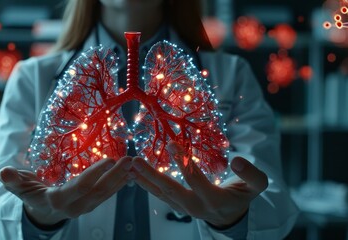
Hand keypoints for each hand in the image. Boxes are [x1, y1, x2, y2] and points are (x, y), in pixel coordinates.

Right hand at [0, 156, 133, 227]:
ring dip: (121, 179)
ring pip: (106, 194)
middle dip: (115, 176)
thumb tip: (3, 172)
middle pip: (98, 192)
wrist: (41, 211)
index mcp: (57, 200)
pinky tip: (129, 173)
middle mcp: (74, 206)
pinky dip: (119, 184)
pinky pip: (107, 195)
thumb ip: (13, 180)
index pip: (79, 187)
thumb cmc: (30, 194)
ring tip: (134, 164)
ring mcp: (85, 207)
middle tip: (129, 160)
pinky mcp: (91, 204)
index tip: (108, 160)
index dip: (94, 174)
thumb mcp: (19, 187)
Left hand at [132, 142, 267, 227]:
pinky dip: (146, 185)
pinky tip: (133, 175)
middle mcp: (195, 207)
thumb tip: (238, 159)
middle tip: (136, 160)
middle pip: (170, 190)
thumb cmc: (241, 196)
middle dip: (152, 175)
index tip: (172, 143)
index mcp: (214, 200)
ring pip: (161, 194)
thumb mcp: (256, 187)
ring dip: (144, 180)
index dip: (183, 162)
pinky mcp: (176, 206)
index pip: (195, 179)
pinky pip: (159, 196)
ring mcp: (183, 208)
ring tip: (129, 167)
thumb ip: (252, 174)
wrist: (229, 216)